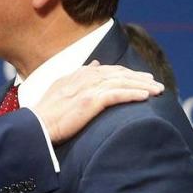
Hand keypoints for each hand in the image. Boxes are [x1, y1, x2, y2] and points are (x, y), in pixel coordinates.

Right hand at [30, 62, 163, 143]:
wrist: (35, 127)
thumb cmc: (44, 115)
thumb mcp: (60, 88)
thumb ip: (78, 76)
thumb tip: (96, 65)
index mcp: (77, 76)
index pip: (107, 70)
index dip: (126, 73)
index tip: (140, 78)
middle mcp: (83, 78)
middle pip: (119, 74)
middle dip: (139, 78)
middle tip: (156, 83)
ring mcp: (87, 89)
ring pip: (121, 83)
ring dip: (142, 86)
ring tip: (158, 90)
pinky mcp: (90, 101)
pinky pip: (117, 95)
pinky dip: (132, 94)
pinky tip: (145, 97)